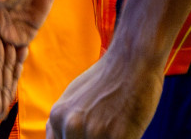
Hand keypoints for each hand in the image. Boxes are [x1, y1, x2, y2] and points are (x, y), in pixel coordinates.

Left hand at [46, 49, 161, 138]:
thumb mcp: (75, 96)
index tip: (85, 136)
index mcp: (57, 116)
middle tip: (105, 129)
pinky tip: (128, 131)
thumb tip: (57, 136)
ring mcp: (92, 133)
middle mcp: (69, 126)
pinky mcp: (116, 138)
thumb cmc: (108, 78)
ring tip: (117, 128)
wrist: (133, 60)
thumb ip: (65, 119)